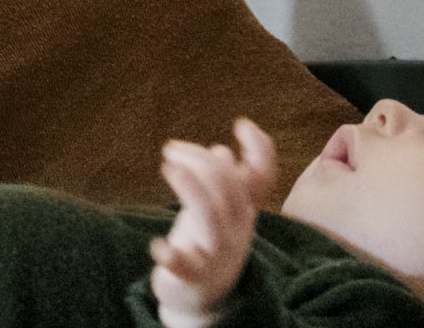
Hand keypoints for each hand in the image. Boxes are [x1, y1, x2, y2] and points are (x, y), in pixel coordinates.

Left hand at [149, 119, 276, 327]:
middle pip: (230, 189)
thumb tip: (223, 151)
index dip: (260, 151)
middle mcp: (236, 230)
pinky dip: (174, 257)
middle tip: (171, 148)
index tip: (241, 124)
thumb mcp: (220, 212)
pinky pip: (187, 267)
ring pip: (211, 219)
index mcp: (244, 210)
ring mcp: (216, 254)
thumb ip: (226, 184)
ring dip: (192, 189)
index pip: (264, 179)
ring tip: (169, 166)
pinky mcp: (192, 277)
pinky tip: (159, 247)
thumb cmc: (207, 244)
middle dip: (203, 161)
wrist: (204, 299)